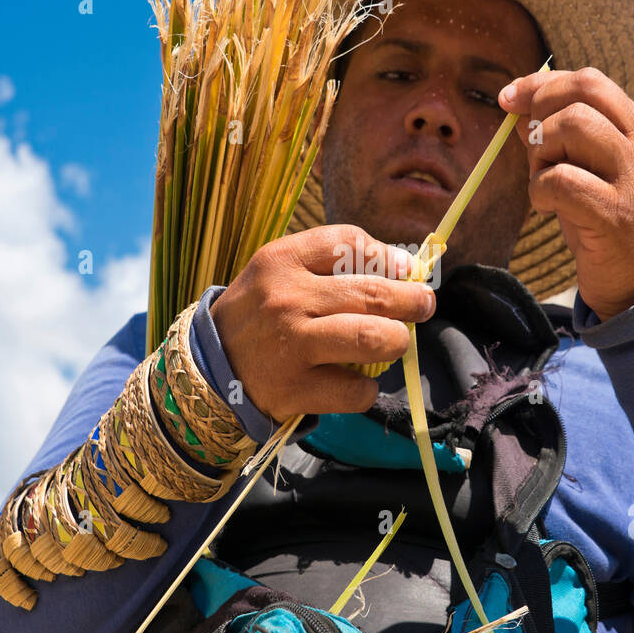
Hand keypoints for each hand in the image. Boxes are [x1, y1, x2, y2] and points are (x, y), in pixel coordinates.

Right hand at [209, 225, 436, 421]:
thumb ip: (329, 265)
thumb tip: (401, 269)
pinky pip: (355, 389)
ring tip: (396, 342)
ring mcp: (291, 345)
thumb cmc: (259, 314)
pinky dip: (366, 388)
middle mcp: (286, 299)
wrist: (210, 368)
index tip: (405, 271)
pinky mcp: (295, 389)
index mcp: (282, 261)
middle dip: (412, 300)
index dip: (388, 257)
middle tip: (424, 305)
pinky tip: (357, 382)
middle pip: (372, 293)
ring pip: (372, 338)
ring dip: (396, 341)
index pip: (349, 243)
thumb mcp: (279, 274)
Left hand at [498, 68, 633, 320]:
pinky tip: (547, 207)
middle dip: (540, 110)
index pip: (590, 81)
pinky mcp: (616, 213)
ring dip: (540, 151)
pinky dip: (539, 189)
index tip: (509, 98)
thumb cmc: (603, 221)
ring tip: (544, 180)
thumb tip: (519, 103)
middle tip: (530, 147)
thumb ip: (560, 135)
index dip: (541, 84)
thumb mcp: (588, 168)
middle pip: (584, 91)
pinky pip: (560, 179)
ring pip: (571, 126)